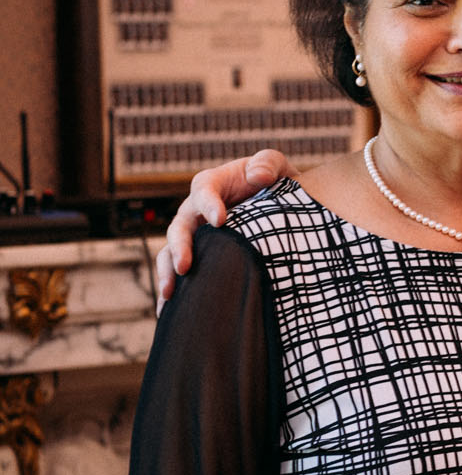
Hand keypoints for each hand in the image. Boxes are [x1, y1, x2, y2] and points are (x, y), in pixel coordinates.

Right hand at [154, 150, 294, 301]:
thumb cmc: (274, 182)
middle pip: (180, 226)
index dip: (209, 204)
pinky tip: (170, 311)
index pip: (203, 190)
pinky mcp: (199, 254)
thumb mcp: (274, 166)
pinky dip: (174, 290)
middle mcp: (196, 210)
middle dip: (180, 247)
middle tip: (185, 267)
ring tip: (170, 294)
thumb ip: (267, 163)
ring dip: (168, 272)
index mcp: (212, 184)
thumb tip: (258, 176)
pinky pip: (180, 271)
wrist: (281, 206)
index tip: (221, 220)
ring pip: (171, 252)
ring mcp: (195, 234)